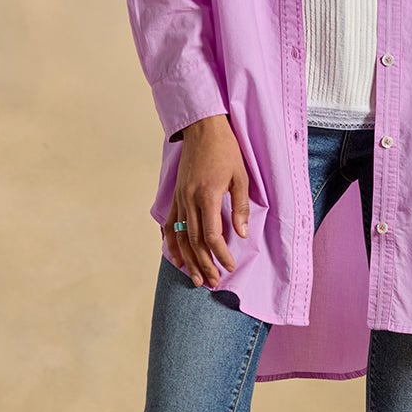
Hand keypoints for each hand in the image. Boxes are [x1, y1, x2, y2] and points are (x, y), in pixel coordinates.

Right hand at [166, 115, 250, 287]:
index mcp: (207, 196)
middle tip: (213, 282)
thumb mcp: (240, 177)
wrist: (203, 128)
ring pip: (181, 236)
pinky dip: (172, 242)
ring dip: (188, 260)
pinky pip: (171, 224)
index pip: (212, 235)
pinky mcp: (176, 195)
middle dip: (204, 264)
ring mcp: (180, 198)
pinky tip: (176, 257)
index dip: (221, 254)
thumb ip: (240, 207)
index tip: (229, 266)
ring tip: (195, 278)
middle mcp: (189, 200)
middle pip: (195, 241)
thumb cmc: (225, 150)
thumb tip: (240, 235)